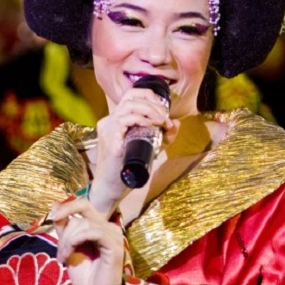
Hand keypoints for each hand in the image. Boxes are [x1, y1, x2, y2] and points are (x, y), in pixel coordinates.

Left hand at [49, 197, 128, 284]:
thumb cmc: (86, 275)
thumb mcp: (68, 247)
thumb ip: (64, 227)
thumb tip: (55, 204)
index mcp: (99, 226)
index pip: (83, 204)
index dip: (67, 206)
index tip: (52, 217)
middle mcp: (108, 227)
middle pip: (81, 212)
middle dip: (64, 230)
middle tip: (60, 252)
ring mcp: (113, 235)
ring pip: (83, 223)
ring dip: (68, 240)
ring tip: (64, 258)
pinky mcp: (114, 246)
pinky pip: (93, 231)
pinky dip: (77, 239)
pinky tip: (71, 252)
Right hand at [90, 87, 176, 216]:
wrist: (111, 188)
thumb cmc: (126, 169)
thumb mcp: (149, 148)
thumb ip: (163, 137)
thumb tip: (175, 123)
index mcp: (116, 120)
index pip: (130, 96)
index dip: (148, 96)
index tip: (163, 107)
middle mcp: (110, 121)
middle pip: (130, 97)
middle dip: (152, 103)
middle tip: (165, 116)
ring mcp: (108, 129)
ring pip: (128, 106)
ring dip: (149, 110)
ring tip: (161, 121)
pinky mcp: (109, 139)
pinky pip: (122, 120)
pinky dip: (139, 119)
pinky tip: (149, 125)